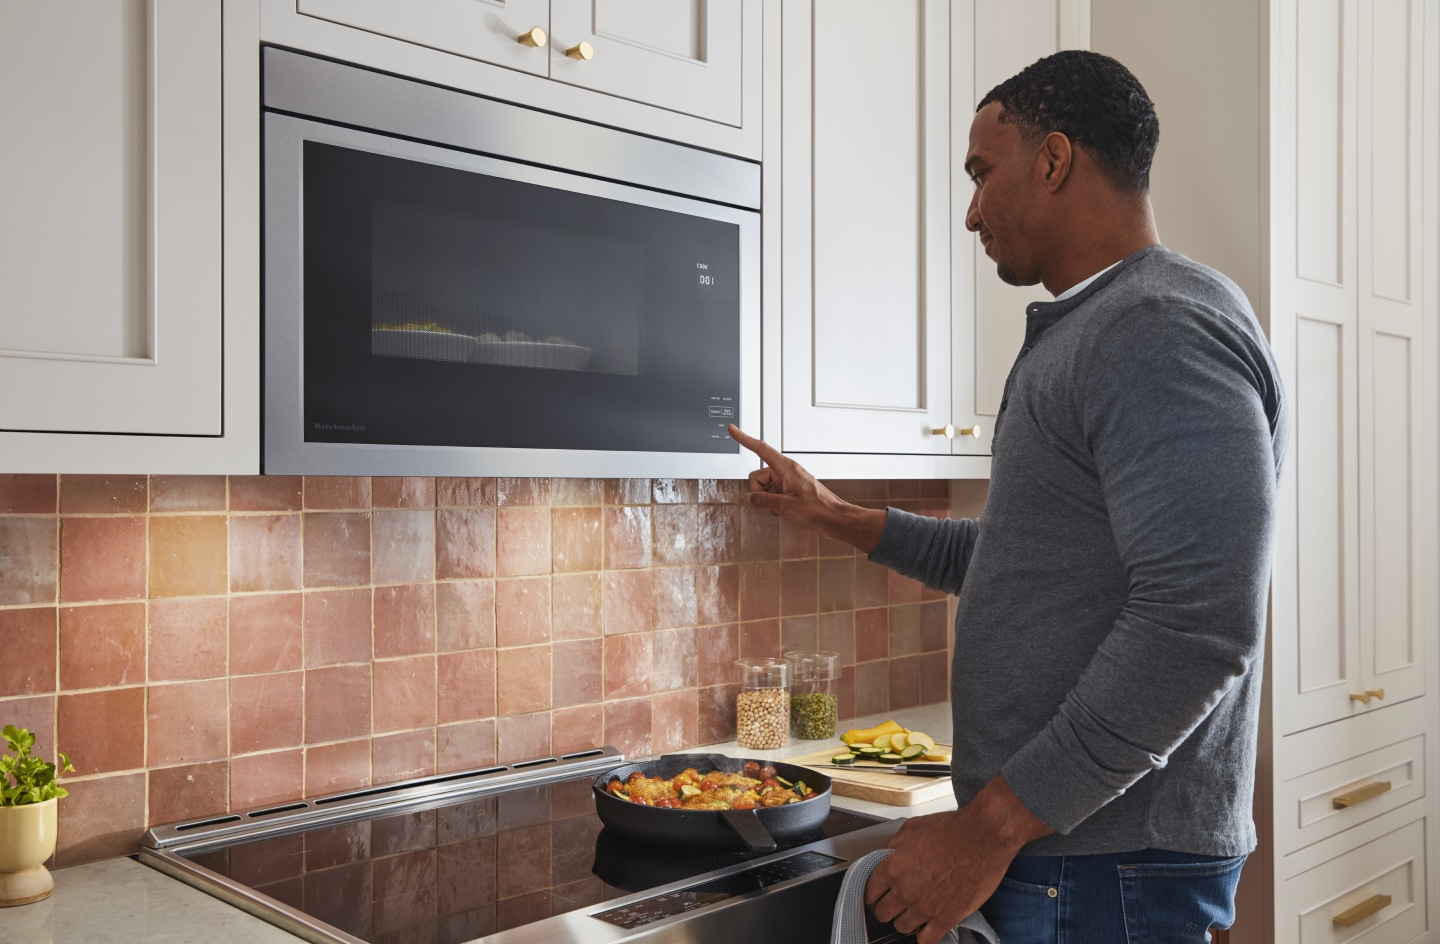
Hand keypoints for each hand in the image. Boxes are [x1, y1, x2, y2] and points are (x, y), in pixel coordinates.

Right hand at [727, 424, 885, 551]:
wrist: (834, 519)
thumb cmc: (818, 509)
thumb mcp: (785, 507)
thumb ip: (762, 501)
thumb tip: (748, 499)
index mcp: (785, 468)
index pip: (760, 448)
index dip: (744, 438)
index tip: (732, 430)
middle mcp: (786, 472)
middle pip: (757, 477)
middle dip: (759, 492)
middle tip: (774, 504)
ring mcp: (788, 482)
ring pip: (764, 489)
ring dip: (768, 501)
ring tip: (784, 509)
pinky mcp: (790, 491)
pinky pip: (772, 495)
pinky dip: (774, 504)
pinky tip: (785, 512)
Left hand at [865, 775, 1052, 943]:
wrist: (984, 836)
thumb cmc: (953, 829)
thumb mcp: (914, 827)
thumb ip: (895, 843)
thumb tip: (887, 851)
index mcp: (893, 867)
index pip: (870, 891)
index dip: (873, 892)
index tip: (878, 893)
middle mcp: (905, 891)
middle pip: (882, 913)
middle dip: (886, 907)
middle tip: (894, 903)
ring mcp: (925, 908)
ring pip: (901, 927)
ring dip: (904, 920)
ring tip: (912, 913)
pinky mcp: (946, 918)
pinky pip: (926, 940)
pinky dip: (924, 935)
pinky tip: (927, 927)